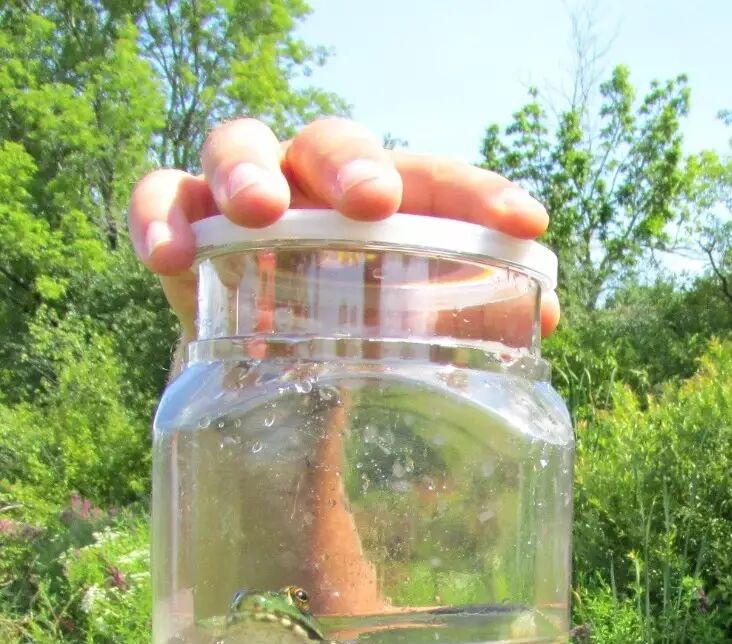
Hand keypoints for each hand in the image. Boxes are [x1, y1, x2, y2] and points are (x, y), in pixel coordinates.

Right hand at [126, 116, 560, 338]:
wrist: (281, 391)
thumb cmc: (362, 348)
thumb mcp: (418, 340)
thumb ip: (473, 322)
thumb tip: (548, 313)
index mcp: (388, 207)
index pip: (436, 182)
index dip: (481, 197)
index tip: (526, 227)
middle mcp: (319, 188)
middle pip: (333, 142)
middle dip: (354, 165)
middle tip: (373, 201)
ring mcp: (249, 199)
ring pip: (240, 145)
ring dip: (248, 171)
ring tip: (258, 210)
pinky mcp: (189, 227)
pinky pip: (162, 197)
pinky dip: (160, 218)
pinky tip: (171, 258)